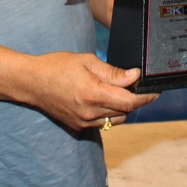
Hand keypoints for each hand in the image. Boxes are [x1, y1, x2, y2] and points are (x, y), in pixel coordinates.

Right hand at [23, 52, 158, 130]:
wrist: (31, 82)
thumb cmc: (57, 66)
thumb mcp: (86, 60)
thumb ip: (112, 72)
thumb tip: (134, 77)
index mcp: (93, 94)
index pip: (129, 102)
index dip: (146, 96)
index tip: (155, 90)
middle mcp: (89, 112)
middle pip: (125, 111)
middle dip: (135, 99)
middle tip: (136, 85)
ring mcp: (84, 121)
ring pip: (116, 119)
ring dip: (123, 107)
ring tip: (120, 91)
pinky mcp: (78, 126)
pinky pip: (103, 122)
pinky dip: (109, 112)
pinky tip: (104, 99)